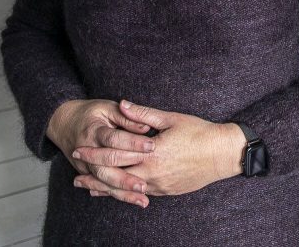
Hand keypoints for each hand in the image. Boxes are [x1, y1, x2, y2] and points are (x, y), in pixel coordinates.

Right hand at [46, 99, 154, 206]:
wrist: (64, 123)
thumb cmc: (92, 113)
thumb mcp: (108, 108)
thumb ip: (127, 117)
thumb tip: (146, 127)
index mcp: (94, 130)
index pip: (113, 138)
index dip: (132, 142)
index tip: (151, 146)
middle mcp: (87, 150)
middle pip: (106, 165)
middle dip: (126, 177)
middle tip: (144, 184)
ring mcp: (85, 164)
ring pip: (104, 180)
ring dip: (123, 191)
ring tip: (143, 199)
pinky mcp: (87, 173)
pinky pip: (103, 186)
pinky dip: (118, 194)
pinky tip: (134, 200)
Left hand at [72, 100, 245, 196]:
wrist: (222, 154)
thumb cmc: (199, 133)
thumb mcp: (171, 118)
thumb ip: (143, 114)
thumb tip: (122, 104)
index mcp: (151, 152)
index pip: (115, 154)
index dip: (94, 153)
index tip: (79, 150)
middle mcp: (152, 172)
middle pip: (115, 176)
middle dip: (93, 174)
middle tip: (75, 173)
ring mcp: (159, 185)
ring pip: (125, 189)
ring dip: (104, 188)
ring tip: (87, 188)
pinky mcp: (166, 191)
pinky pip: (139, 194)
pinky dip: (124, 193)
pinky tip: (115, 192)